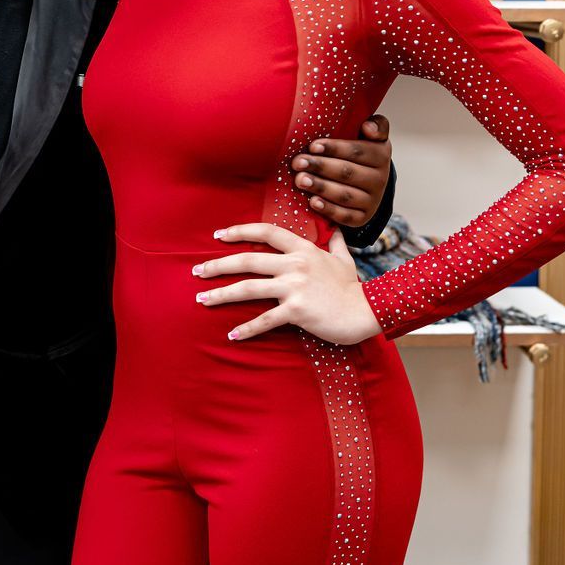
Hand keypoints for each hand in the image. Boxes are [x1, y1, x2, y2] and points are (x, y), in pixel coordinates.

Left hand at [193, 223, 381, 344]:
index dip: (240, 230)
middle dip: (218, 265)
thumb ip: (335, 242)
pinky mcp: (296, 311)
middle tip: (197, 271)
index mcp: (302, 249)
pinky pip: (265, 320)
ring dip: (221, 294)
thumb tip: (336, 229)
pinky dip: (247, 329)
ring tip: (201, 300)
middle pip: (248, 259)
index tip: (219, 235)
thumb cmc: (353, 287)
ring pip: (249, 288)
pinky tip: (232, 335)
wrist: (367, 311)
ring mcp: (295, 287)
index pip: (266, 232)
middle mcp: (295, 265)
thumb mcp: (343, 259)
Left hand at [290, 114, 391, 228]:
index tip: (313, 146)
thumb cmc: (359, 154)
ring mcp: (372, 201)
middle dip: (320, 166)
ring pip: (345, 195)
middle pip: (347, 172)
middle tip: (298, 162)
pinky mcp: (363, 218)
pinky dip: (329, 209)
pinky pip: (346, 216)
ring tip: (300, 179)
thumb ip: (375, 125)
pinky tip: (313, 202)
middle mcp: (380, 179)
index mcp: (381, 155)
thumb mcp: (370, 137)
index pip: (357, 151)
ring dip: (320, 187)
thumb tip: (368, 127)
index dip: (334, 148)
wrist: (367, 185)